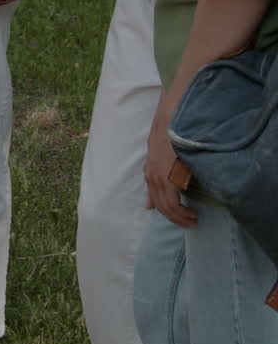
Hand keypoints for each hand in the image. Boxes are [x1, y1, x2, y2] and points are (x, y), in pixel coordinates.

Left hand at [145, 109, 197, 227]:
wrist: (172, 119)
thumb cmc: (171, 134)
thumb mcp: (161, 155)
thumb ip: (157, 174)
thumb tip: (151, 198)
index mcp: (150, 173)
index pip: (156, 201)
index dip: (168, 213)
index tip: (180, 218)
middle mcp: (152, 178)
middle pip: (162, 208)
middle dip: (176, 219)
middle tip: (190, 224)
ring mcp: (159, 179)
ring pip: (168, 209)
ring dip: (181, 218)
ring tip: (193, 221)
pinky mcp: (168, 179)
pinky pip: (174, 204)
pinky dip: (183, 213)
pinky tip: (192, 214)